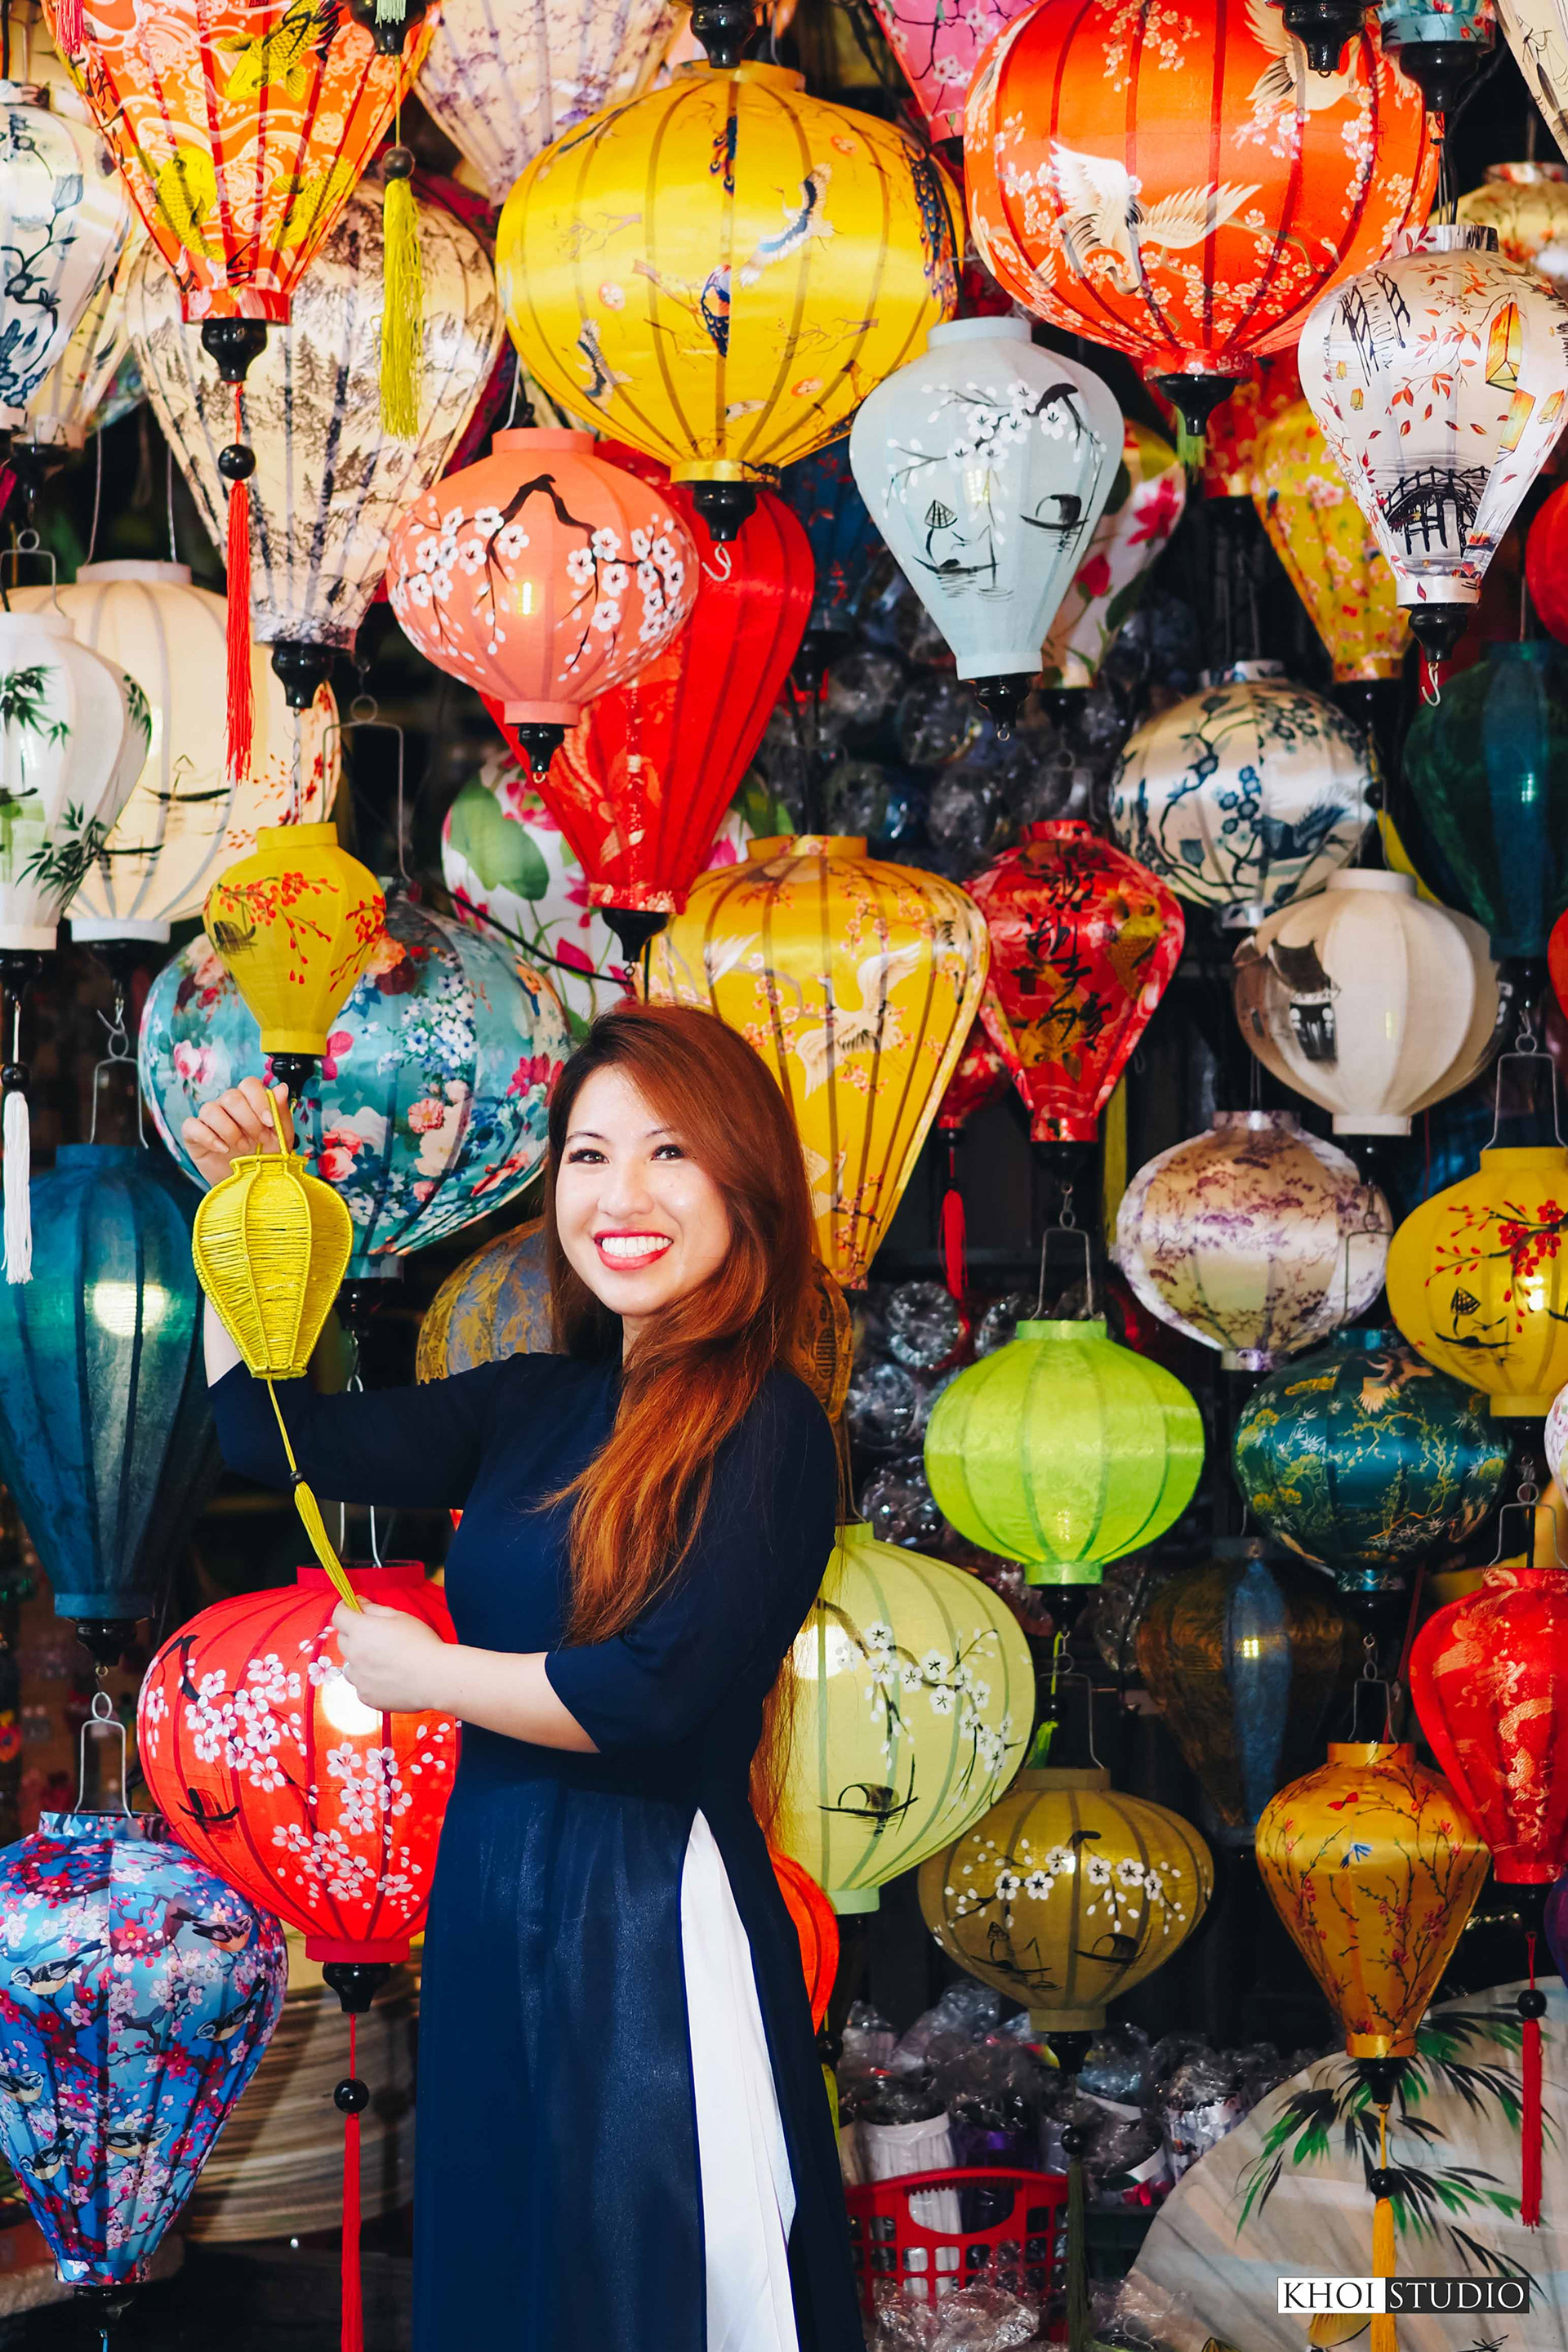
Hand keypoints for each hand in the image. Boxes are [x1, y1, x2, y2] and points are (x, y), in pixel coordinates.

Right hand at [182, 1077, 292, 1189]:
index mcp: (248, 1101)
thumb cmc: (265, 1158)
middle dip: (248, 1120)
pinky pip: (191, 1125)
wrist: (249, 1184)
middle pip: (231, 1096)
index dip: (259, 1100)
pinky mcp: (192, 1135)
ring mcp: (208, 1119)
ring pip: (210, 1109)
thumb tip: (282, 1088)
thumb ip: (280, 1112)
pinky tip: (222, 1149)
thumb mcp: (280, 1138)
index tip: (269, 1123)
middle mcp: (226, 1106)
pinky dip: (207, 1137)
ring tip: (242, 1148)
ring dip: (229, 1130)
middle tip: (259, 1140)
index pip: (249, 1084)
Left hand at [331, 1600, 450, 1714]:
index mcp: (361, 1631)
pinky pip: (360, 1685)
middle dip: (353, 1633)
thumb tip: (358, 1604)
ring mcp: (359, 1679)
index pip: (339, 1616)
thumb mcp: (400, 1617)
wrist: (435, 1678)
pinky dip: (368, 1680)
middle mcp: (354, 1655)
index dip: (344, 1609)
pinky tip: (387, 1677)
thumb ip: (374, 1609)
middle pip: (342, 1640)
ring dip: (358, 1659)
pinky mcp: (366, 1697)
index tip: (351, 1607)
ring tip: (382, 1660)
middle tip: (374, 1634)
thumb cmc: (421, 1643)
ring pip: (349, 1665)